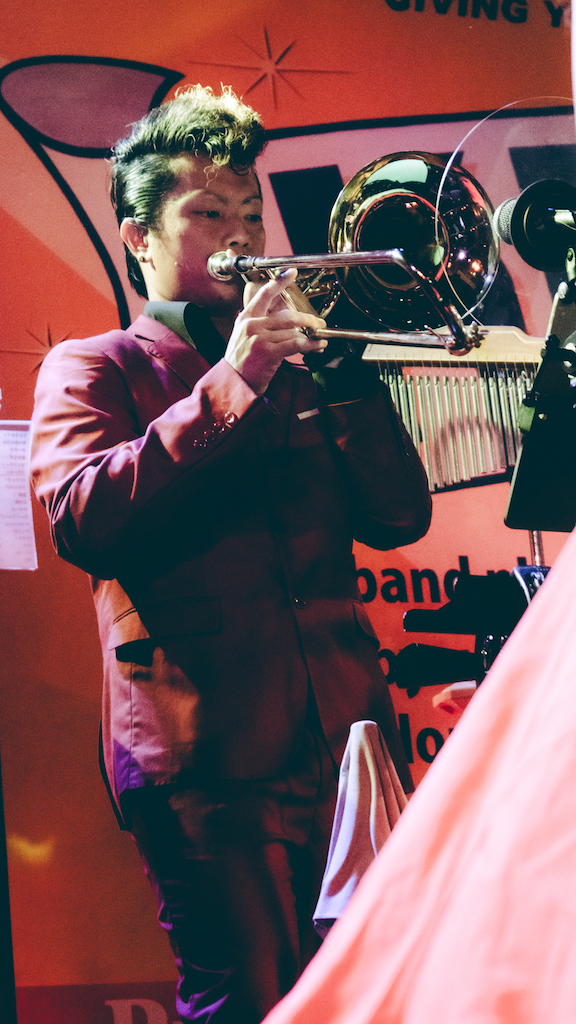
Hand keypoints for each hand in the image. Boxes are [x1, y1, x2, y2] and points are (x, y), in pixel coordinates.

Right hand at [224, 268, 327, 394]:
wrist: (233, 383)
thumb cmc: (241, 362)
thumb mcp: (243, 336)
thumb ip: (258, 324)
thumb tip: (280, 317)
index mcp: (246, 318)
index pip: (264, 294)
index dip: (280, 282)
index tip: (292, 273)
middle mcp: (252, 325)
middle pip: (287, 315)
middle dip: (307, 319)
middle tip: (318, 322)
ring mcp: (260, 338)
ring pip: (294, 331)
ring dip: (311, 335)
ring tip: (320, 338)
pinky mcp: (268, 352)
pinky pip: (296, 344)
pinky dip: (310, 345)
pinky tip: (317, 346)